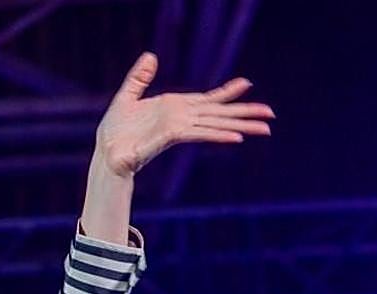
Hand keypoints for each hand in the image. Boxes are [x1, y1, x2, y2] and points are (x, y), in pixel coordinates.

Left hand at [94, 52, 273, 177]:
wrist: (106, 154)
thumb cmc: (114, 132)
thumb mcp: (126, 97)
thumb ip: (139, 78)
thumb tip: (152, 55)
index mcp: (173, 108)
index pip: (206, 99)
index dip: (226, 92)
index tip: (247, 84)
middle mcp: (180, 118)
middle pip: (218, 113)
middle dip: (245, 112)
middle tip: (271, 114)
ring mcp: (178, 128)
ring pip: (215, 125)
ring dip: (240, 125)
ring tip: (265, 128)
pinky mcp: (170, 137)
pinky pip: (198, 133)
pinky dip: (218, 134)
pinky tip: (237, 136)